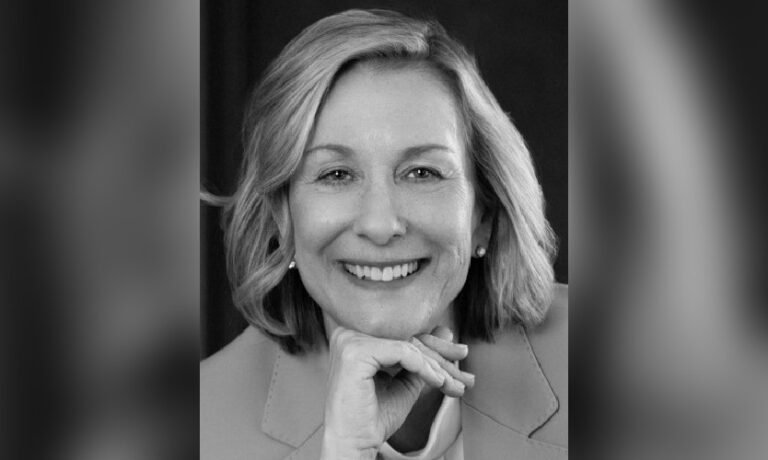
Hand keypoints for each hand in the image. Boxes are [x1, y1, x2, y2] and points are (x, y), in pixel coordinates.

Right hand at [320, 326, 474, 458]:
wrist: (354, 444)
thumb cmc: (373, 418)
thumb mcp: (404, 382)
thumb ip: (421, 357)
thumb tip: (446, 331)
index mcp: (354, 337)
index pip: (401, 334)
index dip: (432, 347)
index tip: (459, 355)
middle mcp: (347, 333)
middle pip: (405, 338)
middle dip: (439, 356)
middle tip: (463, 372)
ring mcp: (348, 340)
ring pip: (407, 345)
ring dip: (434, 365)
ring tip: (450, 383)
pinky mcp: (355, 352)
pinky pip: (402, 352)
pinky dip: (424, 367)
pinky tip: (438, 381)